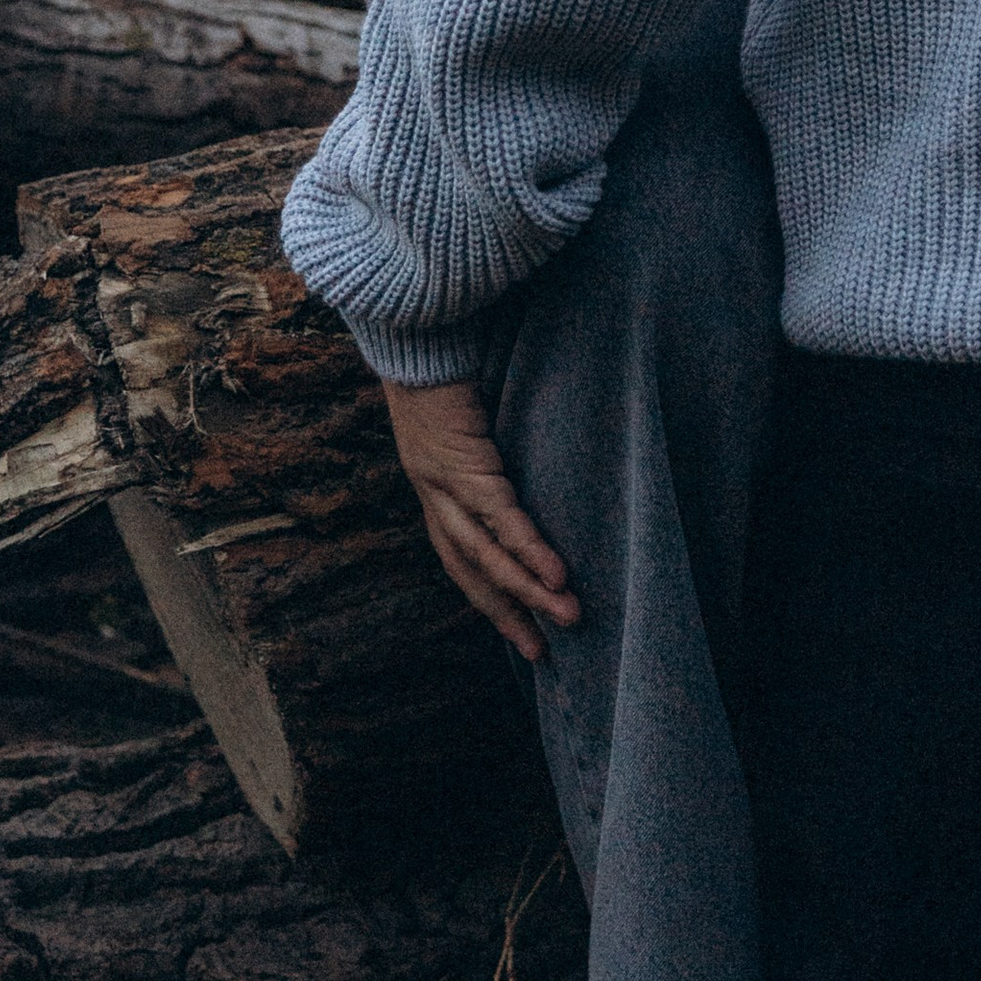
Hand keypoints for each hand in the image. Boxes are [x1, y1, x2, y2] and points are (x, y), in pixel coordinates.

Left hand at [381, 373, 580, 663]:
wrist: (412, 327)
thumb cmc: (443, 357)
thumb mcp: (465, 409)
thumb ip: (487, 435)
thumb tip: (522, 445)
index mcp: (432, 486)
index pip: (460, 556)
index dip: (489, 594)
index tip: (519, 628)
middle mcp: (432, 494)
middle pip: (469, 571)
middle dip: (507, 613)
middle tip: (542, 652)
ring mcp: (443, 485)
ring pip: (486, 556)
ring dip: (527, 593)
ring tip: (568, 619)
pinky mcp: (464, 465)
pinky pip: (501, 518)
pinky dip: (528, 550)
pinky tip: (555, 576)